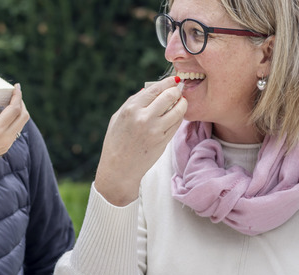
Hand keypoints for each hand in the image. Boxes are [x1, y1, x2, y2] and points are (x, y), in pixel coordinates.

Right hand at [0, 84, 29, 170]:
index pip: (15, 108)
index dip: (18, 96)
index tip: (16, 86)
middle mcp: (6, 137)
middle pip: (24, 116)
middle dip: (21, 103)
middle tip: (15, 94)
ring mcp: (7, 144)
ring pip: (21, 125)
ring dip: (18, 113)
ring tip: (10, 103)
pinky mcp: (5, 147)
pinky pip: (15, 131)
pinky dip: (14, 121)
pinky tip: (6, 116)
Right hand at [94, 76, 186, 205]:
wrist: (119, 169)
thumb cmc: (116, 142)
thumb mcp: (118, 118)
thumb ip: (133, 102)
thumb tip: (149, 88)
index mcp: (131, 109)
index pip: (155, 89)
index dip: (168, 82)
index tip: (174, 80)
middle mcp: (144, 118)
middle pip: (169, 96)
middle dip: (176, 91)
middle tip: (178, 91)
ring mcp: (156, 130)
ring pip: (178, 109)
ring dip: (182, 103)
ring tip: (181, 102)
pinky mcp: (164, 141)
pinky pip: (177, 123)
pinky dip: (179, 116)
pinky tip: (177, 114)